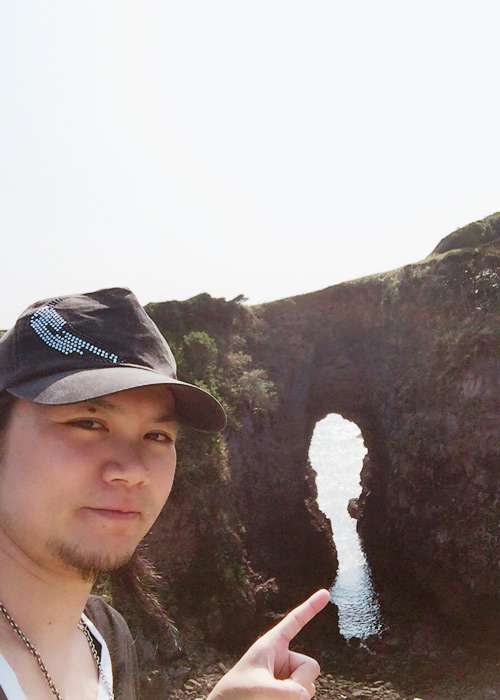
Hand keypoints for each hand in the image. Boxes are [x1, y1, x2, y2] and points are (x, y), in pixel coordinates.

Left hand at [207, 589, 330, 698]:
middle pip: (311, 666)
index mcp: (273, 644)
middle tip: (277, 691)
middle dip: (300, 681)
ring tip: (270, 698)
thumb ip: (284, 691)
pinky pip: (305, 696)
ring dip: (296, 695)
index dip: (311, 607)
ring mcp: (287, 676)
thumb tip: (307, 694)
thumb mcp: (258, 689)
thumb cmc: (237, 693)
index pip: (296, 621)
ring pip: (310, 686)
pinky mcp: (289, 690)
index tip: (325, 593)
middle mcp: (284, 658)